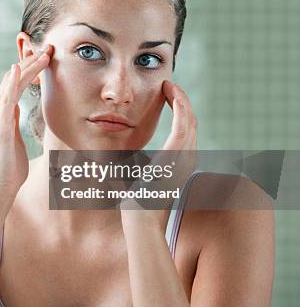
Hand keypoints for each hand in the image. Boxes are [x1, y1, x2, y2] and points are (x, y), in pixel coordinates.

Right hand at [0, 45, 52, 201]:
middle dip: (30, 63)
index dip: (29, 70)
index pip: (14, 84)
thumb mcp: (13, 140)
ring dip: (27, 67)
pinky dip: (12, 83)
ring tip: (44, 54)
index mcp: (1, 115)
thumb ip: (14, 125)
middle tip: (49, 48)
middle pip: (12, 79)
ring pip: (11, 84)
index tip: (45, 58)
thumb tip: (20, 115)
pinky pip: (6, 100)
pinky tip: (18, 69)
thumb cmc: (9, 168)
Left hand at [121, 81, 197, 230]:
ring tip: (170, 86)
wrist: (138, 221)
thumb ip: (130, 167)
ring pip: (190, 121)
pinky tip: (172, 93)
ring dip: (181, 100)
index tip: (167, 99)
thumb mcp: (133, 179)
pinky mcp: (176, 157)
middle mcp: (187, 161)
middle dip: (182, 103)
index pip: (185, 133)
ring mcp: (184, 159)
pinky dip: (180, 106)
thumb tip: (114, 159)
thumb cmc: (133, 205)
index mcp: (179, 166)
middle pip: (191, 123)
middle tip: (169, 87)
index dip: (179, 114)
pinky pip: (184, 124)